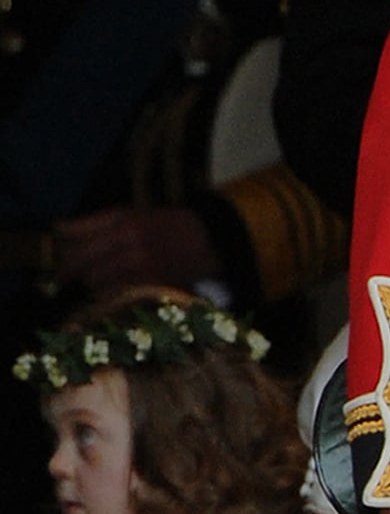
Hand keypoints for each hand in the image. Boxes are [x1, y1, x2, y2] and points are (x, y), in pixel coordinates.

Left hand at [54, 206, 218, 299]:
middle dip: (80, 277)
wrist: (208, 239)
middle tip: (77, 278)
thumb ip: (91, 223)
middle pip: (89, 272)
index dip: (66, 264)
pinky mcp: (154, 288)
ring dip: (95, 287)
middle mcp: (133, 251)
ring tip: (100, 281)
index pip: (82, 252)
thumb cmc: (164, 223)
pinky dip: (110, 296)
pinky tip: (114, 290)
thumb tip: (58, 229)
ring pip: (102, 287)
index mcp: (125, 229)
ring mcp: (145, 272)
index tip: (61, 272)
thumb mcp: (128, 214)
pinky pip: (119, 298)